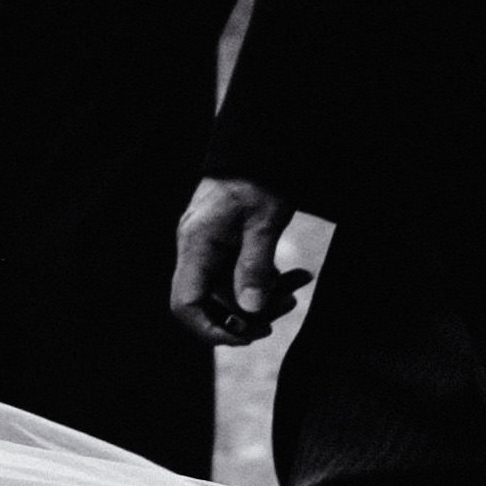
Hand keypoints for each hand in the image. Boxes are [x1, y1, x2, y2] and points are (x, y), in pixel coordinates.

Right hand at [170, 178, 307, 347]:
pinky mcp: (224, 247)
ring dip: (265, 296)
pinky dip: (266, 280)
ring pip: (230, 291)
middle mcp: (196, 251)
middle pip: (211, 303)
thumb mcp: (264, 222)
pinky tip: (294, 274)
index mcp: (196, 245)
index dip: (210, 329)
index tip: (247, 335)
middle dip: (250, 313)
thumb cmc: (258, 179)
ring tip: (299, 283)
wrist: (258, 149)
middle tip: (288, 306)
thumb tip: (250, 312)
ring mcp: (208, 249)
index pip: (185, 304)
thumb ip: (255, 267)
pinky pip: (239, 276)